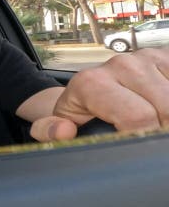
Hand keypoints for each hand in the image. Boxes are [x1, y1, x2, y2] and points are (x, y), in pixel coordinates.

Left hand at [30, 47, 168, 141]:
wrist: (86, 90)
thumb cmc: (77, 114)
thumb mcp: (54, 126)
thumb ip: (49, 131)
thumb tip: (64, 130)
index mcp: (92, 83)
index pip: (137, 117)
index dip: (145, 138)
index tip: (140, 148)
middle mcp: (120, 65)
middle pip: (165, 108)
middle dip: (162, 129)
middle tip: (149, 140)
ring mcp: (145, 58)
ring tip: (155, 125)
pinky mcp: (165, 57)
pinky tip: (162, 112)